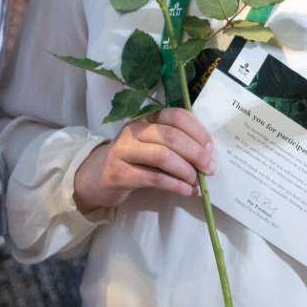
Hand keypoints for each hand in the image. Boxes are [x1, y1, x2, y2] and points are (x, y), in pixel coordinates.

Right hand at [72, 107, 214, 214]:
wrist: (96, 177)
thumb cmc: (133, 161)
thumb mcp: (153, 147)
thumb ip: (176, 146)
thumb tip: (208, 157)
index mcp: (147, 119)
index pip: (176, 116)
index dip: (198, 131)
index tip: (211, 148)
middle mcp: (134, 130)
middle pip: (171, 136)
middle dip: (196, 153)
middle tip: (210, 168)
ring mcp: (123, 150)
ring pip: (162, 155)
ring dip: (185, 170)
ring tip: (197, 182)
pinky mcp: (118, 173)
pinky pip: (152, 178)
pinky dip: (174, 185)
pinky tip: (186, 191)